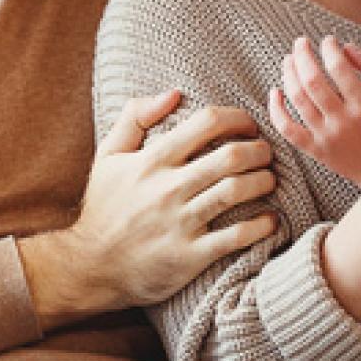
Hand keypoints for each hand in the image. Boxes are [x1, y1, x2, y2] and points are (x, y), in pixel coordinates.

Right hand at [57, 92, 278, 310]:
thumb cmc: (104, 207)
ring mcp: (180, 223)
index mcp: (152, 160)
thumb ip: (135, 116)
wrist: (90, 267)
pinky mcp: (190, 256)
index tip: (248, 125)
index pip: (207, 123)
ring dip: (264, 181)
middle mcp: (168, 188)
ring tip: (269, 179)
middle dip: (259, 150)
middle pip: (231, 156)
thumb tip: (174, 93)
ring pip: (237, 191)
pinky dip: (261, 225)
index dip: (237, 118)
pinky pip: (237, 237)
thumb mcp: (108, 155)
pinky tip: (270, 219)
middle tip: (266, 152)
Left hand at [267, 35, 360, 189]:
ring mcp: (326, 137)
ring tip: (289, 60)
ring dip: (288, 74)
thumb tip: (347, 47)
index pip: (339, 68)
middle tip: (301, 42)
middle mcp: (343, 121)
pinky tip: (275, 91)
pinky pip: (287, 129)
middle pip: (312, 81)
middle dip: (303, 55)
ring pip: (297, 100)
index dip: (330, 48)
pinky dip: (276, 109)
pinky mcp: (315, 151)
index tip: (329, 40)